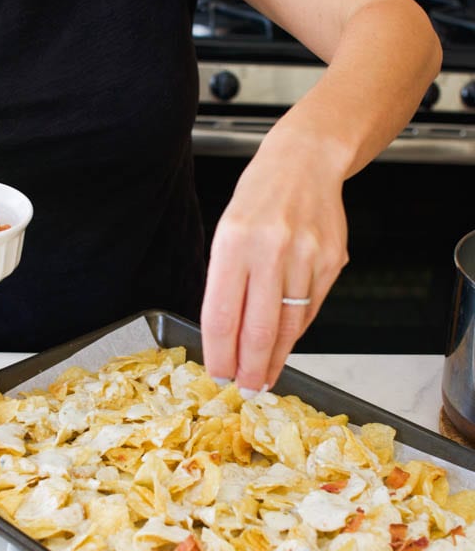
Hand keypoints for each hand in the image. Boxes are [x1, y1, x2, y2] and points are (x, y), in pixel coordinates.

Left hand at [200, 128, 348, 393]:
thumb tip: (228, 337)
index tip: (219, 372)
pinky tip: (286, 340)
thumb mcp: (227, 232)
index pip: (222, 313)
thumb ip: (227, 282)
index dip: (220, 352)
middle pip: (259, 328)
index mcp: (234, 242)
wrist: (305, 162)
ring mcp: (306, 256)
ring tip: (265, 375)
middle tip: (246, 387)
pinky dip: (296, 330)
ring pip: (289, 325)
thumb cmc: (259, 198)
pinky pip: (310, 309)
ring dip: (276, 357)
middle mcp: (271, 249)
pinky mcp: (332, 261)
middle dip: (251, 367)